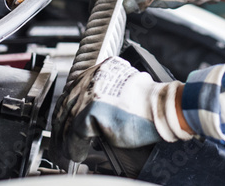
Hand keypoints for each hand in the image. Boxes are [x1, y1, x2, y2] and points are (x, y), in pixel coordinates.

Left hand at [64, 56, 191, 161]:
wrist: (162, 108)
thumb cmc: (149, 103)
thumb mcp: (122, 89)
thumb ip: (103, 94)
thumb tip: (91, 114)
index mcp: (100, 70)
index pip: (73, 92)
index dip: (66, 112)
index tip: (65, 125)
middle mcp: (92, 78)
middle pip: (65, 106)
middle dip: (61, 128)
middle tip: (61, 143)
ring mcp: (90, 93)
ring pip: (67, 121)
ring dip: (65, 140)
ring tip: (68, 152)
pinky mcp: (91, 109)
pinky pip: (74, 133)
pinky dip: (74, 146)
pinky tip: (78, 154)